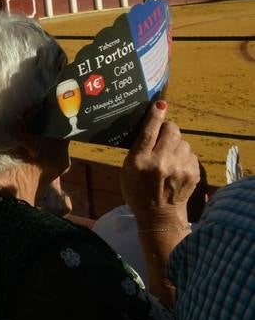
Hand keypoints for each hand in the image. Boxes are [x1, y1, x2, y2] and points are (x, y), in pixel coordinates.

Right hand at [122, 101, 199, 227]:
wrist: (159, 215)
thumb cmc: (137, 190)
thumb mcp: (127, 169)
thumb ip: (138, 148)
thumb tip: (152, 125)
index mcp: (140, 161)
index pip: (149, 131)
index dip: (155, 115)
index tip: (160, 104)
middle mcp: (161, 162)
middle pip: (172, 130)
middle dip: (168, 129)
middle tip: (163, 136)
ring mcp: (179, 168)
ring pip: (184, 141)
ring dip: (176, 144)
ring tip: (169, 156)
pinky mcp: (193, 173)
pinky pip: (191, 153)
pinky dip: (184, 155)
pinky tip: (177, 166)